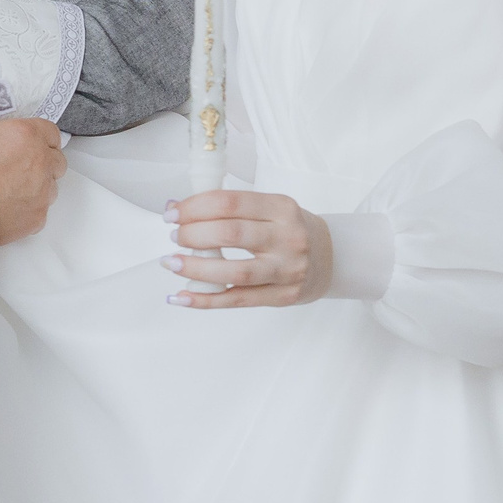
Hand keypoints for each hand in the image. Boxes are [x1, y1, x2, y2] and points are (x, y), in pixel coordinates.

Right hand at [0, 117, 63, 247]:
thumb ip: (5, 135)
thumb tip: (8, 140)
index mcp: (29, 136)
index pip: (52, 134)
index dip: (42, 141)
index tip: (35, 147)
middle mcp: (42, 163)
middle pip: (57, 163)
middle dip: (44, 166)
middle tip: (22, 171)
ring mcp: (42, 193)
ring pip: (50, 190)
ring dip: (36, 190)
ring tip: (10, 194)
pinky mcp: (37, 218)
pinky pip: (39, 213)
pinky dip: (26, 212)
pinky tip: (6, 211)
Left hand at [162, 189, 329, 307]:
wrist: (331, 257)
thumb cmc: (288, 230)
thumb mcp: (269, 209)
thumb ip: (228, 210)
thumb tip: (175, 210)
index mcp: (281, 208)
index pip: (230, 203)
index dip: (195, 208)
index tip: (172, 213)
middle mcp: (287, 237)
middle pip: (231, 235)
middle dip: (193, 235)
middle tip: (174, 236)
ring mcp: (287, 270)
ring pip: (235, 271)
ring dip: (196, 268)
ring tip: (172, 263)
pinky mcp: (283, 296)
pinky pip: (238, 300)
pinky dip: (206, 300)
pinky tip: (181, 297)